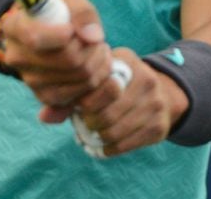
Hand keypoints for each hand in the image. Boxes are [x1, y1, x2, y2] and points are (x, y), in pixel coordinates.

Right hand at [0, 0, 118, 120]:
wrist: (52, 34)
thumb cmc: (60, 12)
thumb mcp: (70, 0)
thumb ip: (82, 11)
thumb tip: (92, 37)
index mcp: (14, 27)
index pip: (35, 38)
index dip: (61, 35)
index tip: (72, 29)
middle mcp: (17, 57)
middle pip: (67, 59)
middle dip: (91, 47)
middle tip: (97, 38)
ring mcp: (30, 80)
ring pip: (80, 76)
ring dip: (98, 61)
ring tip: (98, 48)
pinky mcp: (45, 96)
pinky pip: (81, 93)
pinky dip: (97, 77)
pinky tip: (96, 64)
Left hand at [73, 48, 189, 156]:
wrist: (164, 93)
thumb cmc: (123, 84)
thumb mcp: (106, 73)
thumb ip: (77, 89)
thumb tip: (46, 115)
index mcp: (129, 62)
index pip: (101, 87)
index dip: (85, 103)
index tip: (79, 107)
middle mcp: (147, 80)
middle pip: (107, 114)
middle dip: (90, 123)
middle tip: (85, 124)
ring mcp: (156, 105)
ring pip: (115, 132)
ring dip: (98, 137)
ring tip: (92, 134)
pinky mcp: (159, 127)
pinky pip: (125, 145)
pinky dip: (108, 149)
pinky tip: (103, 145)